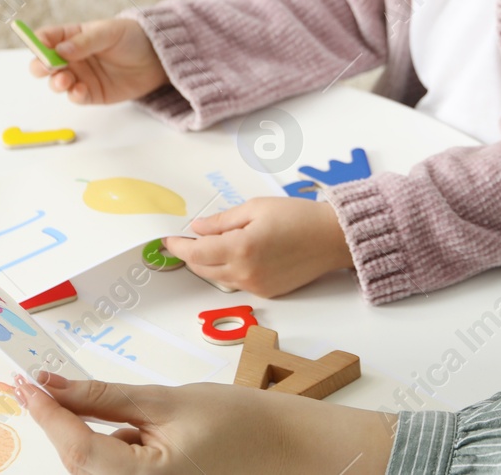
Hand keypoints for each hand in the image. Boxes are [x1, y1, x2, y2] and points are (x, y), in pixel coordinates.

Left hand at [15, 371, 395, 474]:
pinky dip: (120, 446)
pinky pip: (117, 469)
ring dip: (99, 434)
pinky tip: (153, 430)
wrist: (287, 449)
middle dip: (71, 421)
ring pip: (96, 464)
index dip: (45, 411)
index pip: (74, 446)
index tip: (22, 382)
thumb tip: (55, 386)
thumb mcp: (169, 401)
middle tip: (56, 381)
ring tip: (150, 412)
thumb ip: (106, 398)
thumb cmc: (241, 424)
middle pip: (80, 459)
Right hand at [27, 19, 167, 104]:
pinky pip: (76, 97)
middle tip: (46, 68)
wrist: (157, 58)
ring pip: (56, 82)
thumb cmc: (132, 38)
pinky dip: (74, 95)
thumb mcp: (110, 33)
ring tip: (64, 80)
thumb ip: (85, 42)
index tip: (37, 45)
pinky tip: (80, 90)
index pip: (46, 38)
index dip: (37, 42)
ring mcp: (80, 76)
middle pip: (43, 63)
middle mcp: (71, 57)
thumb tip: (60, 50)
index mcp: (71, 36)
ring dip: (55, 82)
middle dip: (40, 66)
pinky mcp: (91, 93)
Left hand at [163, 197, 354, 296]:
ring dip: (208, 264)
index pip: (196, 253)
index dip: (178, 246)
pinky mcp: (267, 292)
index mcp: (241, 248)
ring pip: (219, 278)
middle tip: (185, 241)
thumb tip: (198, 228)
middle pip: (203, 269)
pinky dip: (229, 271)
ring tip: (209, 246)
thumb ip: (223, 220)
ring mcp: (256, 286)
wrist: (332, 238)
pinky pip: (238, 283)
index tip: (168, 239)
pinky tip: (234, 255)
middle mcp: (245, 272)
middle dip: (190, 256)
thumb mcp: (256, 207)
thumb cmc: (298, 216)